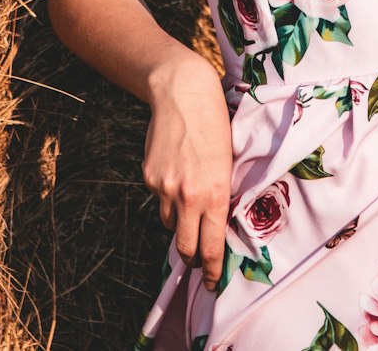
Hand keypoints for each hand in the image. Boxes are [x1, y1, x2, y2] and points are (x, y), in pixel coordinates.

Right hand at [142, 54, 234, 290]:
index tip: (214, 283)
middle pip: (185, 248)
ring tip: (189, 201)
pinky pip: (159, 200)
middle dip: (193, 259)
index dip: (213, 271)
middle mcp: (188, 196)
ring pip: (170, 223)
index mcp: (214, 194)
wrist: (183, 93)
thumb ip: (221, 194)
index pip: (212, 247)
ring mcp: (165, 188)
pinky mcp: (149, 178)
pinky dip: (167, 197)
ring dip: (179, 222)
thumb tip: (218, 224)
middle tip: (199, 260)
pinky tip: (176, 173)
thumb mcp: (228, 162)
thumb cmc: (215, 124)